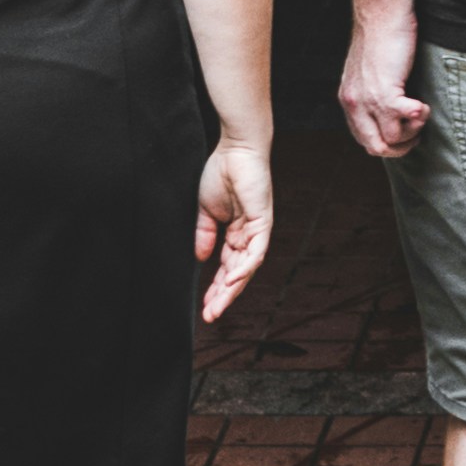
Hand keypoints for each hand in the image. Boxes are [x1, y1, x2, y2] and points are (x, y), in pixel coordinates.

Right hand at [194, 138, 276, 320]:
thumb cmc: (221, 173)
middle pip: (237, 273)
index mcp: (235, 234)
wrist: (234, 149)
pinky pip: (257, 249)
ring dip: (233, 287)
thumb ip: (204, 235)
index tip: (204, 308)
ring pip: (248, 267)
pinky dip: (246, 265)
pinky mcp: (263, 221)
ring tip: (218, 306)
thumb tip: (201, 259)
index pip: (226, 268)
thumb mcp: (205, 211)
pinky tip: (233, 280)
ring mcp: (257, 230)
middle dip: (223, 296)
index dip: (215, 288)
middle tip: (211, 316)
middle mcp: (248, 236)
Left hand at [339, 9, 430, 159]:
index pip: (364, 138)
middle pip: (375, 147)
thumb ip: (374, 88)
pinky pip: (401, 125)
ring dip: (412, 131)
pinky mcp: (384, 93)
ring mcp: (368, 101)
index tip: (404, 130)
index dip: (387, 140)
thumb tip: (392, 104)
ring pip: (390, 141)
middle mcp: (355, 104)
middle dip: (400, 147)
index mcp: (350, 99)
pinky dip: (417, 119)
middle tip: (417, 132)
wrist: (381, 12)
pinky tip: (422, 104)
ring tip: (421, 111)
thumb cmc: (383, 33)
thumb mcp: (370, 68)